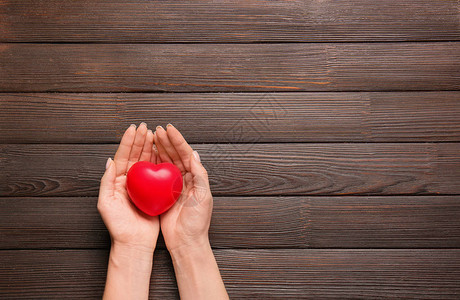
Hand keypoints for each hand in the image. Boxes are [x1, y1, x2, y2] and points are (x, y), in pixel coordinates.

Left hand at [98, 123, 159, 250]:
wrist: (134, 243)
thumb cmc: (118, 225)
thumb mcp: (106, 203)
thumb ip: (107, 181)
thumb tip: (109, 160)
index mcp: (117, 181)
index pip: (123, 156)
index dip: (127, 142)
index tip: (133, 128)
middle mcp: (129, 181)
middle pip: (135, 156)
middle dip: (139, 140)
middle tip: (145, 127)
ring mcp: (142, 186)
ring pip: (146, 162)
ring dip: (149, 147)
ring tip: (154, 134)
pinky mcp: (154, 193)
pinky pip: (157, 174)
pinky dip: (160, 161)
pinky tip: (163, 152)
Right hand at [153, 124, 211, 252]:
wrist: (186, 241)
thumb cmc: (197, 221)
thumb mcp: (203, 197)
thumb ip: (200, 175)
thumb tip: (194, 154)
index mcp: (195, 177)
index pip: (186, 154)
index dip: (178, 140)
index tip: (169, 129)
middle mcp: (184, 179)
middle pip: (174, 155)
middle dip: (166, 141)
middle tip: (156, 130)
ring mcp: (172, 186)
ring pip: (165, 162)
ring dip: (158, 149)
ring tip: (150, 137)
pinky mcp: (162, 194)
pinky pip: (156, 175)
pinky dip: (151, 164)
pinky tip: (145, 156)